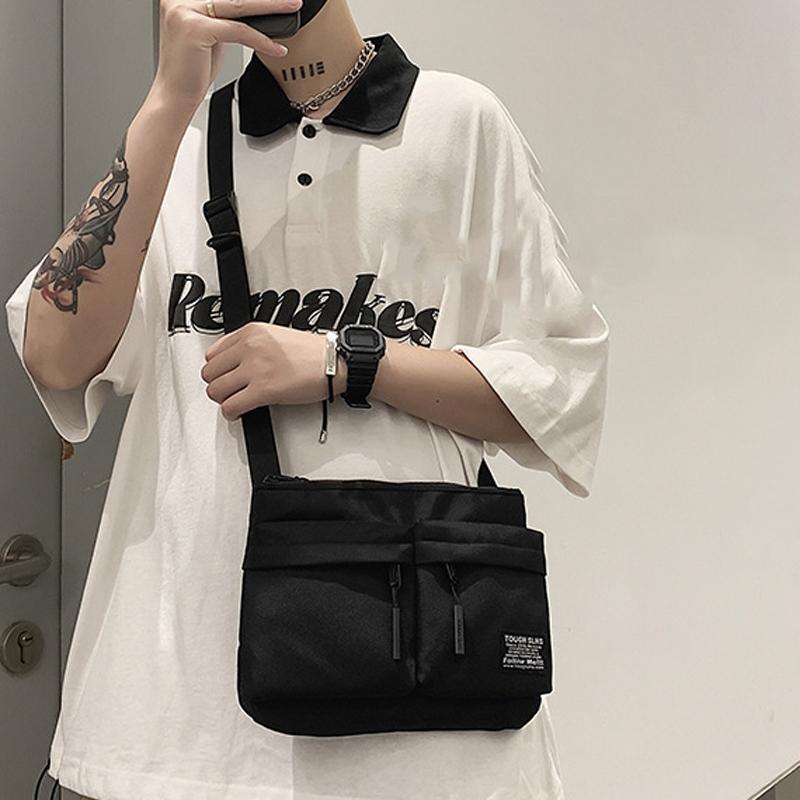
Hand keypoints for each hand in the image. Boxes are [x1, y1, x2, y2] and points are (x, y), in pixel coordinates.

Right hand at [151, 0, 301, 112]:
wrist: (174, 95)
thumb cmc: (191, 69)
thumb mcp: (209, 33)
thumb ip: (223, 16)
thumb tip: (253, 8)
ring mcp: (184, 10)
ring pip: (239, 5)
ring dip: (271, 7)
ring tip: (291, 8)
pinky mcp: (195, 29)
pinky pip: (238, 31)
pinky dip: (261, 40)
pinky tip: (277, 47)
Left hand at [201, 322, 345, 420]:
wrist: (334, 362)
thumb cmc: (313, 352)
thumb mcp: (276, 335)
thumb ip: (252, 344)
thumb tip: (235, 361)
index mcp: (251, 332)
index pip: (213, 353)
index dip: (218, 368)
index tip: (225, 375)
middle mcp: (250, 348)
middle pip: (210, 372)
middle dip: (218, 384)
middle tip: (229, 390)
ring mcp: (255, 369)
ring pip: (215, 390)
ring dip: (223, 399)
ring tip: (235, 400)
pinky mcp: (263, 390)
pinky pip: (231, 406)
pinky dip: (231, 413)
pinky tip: (238, 412)